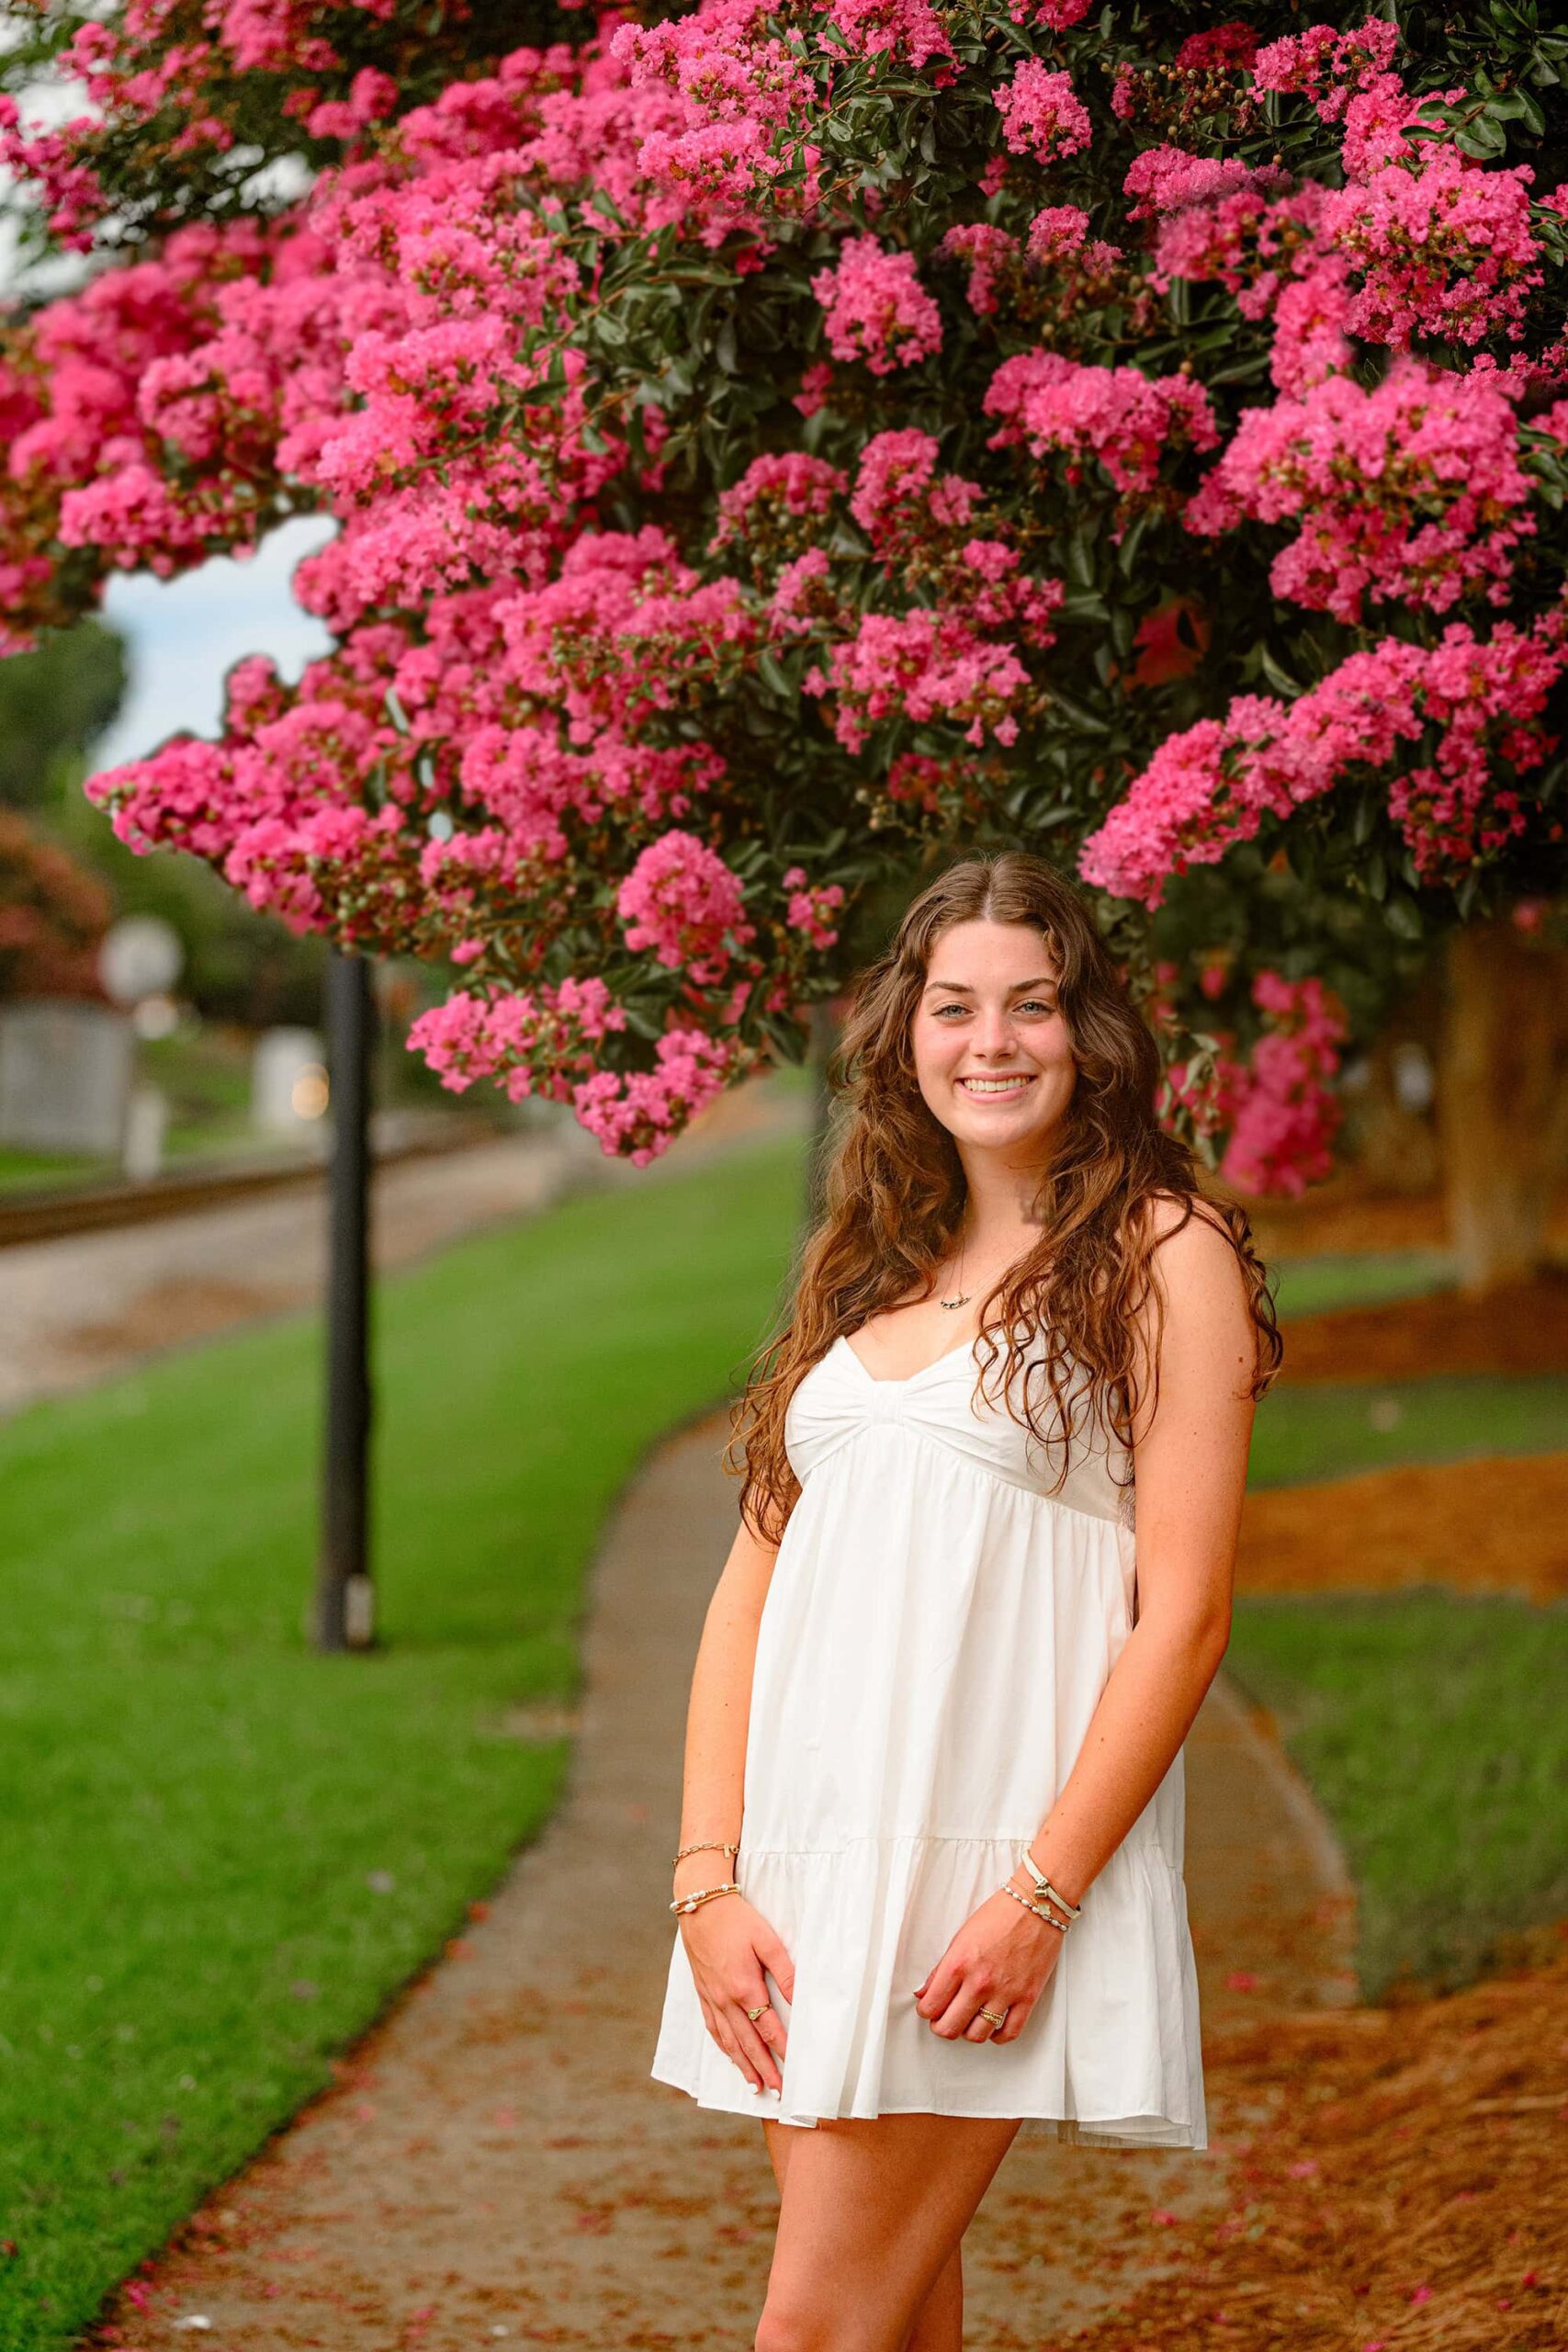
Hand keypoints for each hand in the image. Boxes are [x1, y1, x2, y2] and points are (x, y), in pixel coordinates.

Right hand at [679, 1893, 794, 2093]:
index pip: (768, 2029)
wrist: (699, 1905)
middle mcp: (726, 2000)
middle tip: (777, 2093)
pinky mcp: (702, 1992)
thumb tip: (800, 2000)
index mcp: (744, 1988)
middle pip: (748, 2043)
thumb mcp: (767, 1940)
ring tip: (755, 2086)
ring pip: (728, 2041)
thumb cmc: (737, 1919)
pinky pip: (712, 2028)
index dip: (782, 2051)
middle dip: (764, 2069)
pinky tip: (730, 2055)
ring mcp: (711, 1998)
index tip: (793, 2071)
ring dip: (743, 2065)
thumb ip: (785, 1972)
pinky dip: (723, 2047)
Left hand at [912, 1885, 1063, 2045]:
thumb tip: (925, 1993)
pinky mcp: (1027, 1997)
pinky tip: (992, 2029)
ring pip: (977, 2035)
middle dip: (941, 2027)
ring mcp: (1005, 1992)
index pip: (931, 2005)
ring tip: (967, 2022)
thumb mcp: (960, 1937)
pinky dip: (997, 2037)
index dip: (926, 2011)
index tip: (929, 2009)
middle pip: (950, 2027)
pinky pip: (1009, 2033)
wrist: (1036, 1906)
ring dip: (967, 2032)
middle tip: (942, 2021)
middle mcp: (980, 1982)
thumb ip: (941, 1969)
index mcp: (959, 1964)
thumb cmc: (999, 1915)